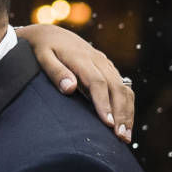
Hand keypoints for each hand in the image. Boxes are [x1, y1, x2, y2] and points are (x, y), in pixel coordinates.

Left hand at [18, 23, 134, 141]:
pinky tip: (125, 125)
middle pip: (116, 88)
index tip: (108, 124)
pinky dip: (127, 107)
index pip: (97, 82)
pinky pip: (124, 88)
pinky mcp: (109, 69)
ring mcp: (106, 65)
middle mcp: (98, 61)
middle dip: (121, 113)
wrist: (51, 33)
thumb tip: (69, 88)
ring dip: (128, 113)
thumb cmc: (43, 49)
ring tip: (126, 137)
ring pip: (124, 89)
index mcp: (81, 58)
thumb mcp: (43, 57)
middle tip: (121, 137)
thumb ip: (55, 72)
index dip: (104, 103)